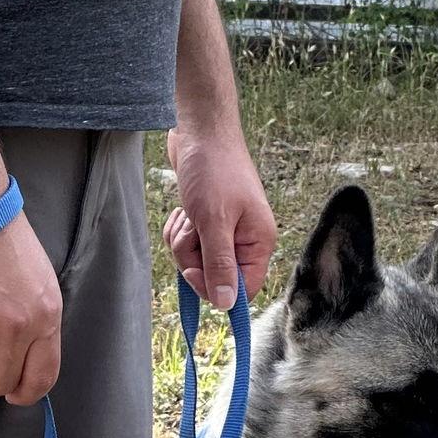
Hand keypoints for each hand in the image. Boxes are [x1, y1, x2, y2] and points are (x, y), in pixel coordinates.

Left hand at [163, 123, 276, 309]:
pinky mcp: (206, 221)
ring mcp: (224, 230)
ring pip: (196, 259)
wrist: (200, 132)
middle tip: (192, 231)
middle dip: (193, 257)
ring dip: (183, 241)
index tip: (193, 270)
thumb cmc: (213, 169)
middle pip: (214, 275)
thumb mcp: (214, 221)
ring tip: (187, 214)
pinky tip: (182, 210)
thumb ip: (220, 265)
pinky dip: (178, 230)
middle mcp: (245, 239)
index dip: (216, 288)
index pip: (244, 288)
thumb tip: (227, 305)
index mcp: (259, 242)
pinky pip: (187, 243)